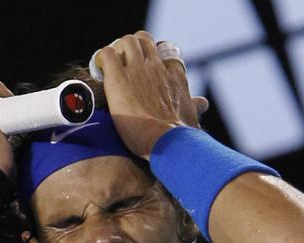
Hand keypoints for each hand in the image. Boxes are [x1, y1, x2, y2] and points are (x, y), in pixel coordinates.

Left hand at [95, 32, 208, 159]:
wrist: (165, 140)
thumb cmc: (179, 135)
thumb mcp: (192, 118)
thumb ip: (194, 108)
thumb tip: (202, 104)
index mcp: (174, 77)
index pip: (165, 54)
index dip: (153, 60)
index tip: (145, 71)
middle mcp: (156, 67)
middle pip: (144, 40)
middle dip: (133, 48)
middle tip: (124, 65)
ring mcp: (137, 69)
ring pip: (127, 41)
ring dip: (117, 50)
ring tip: (111, 68)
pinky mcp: (118, 77)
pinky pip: (107, 53)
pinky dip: (102, 59)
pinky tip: (101, 72)